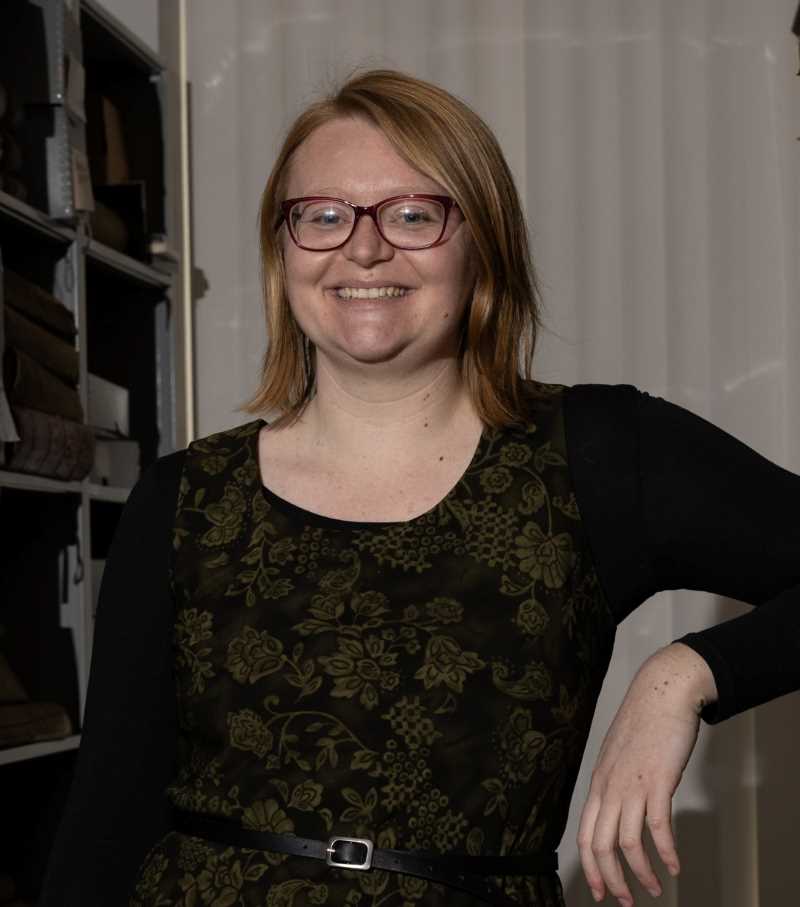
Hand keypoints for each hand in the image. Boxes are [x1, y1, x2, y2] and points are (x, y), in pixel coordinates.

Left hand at [577, 643, 715, 904]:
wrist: (662, 692)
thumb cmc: (643, 722)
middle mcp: (609, 786)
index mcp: (598, 782)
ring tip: (655, 889)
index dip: (590, 866)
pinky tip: (674, 866)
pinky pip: (658, 828)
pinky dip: (665, 853)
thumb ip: (616, 781)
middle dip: (611, 880)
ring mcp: (632, 784)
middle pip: (600, 845)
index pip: (584, 833)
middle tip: (625, 901)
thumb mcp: (618, 754)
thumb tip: (618, 806)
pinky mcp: (658, 781)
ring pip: (626, 843)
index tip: (599, 890)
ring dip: (641, 873)